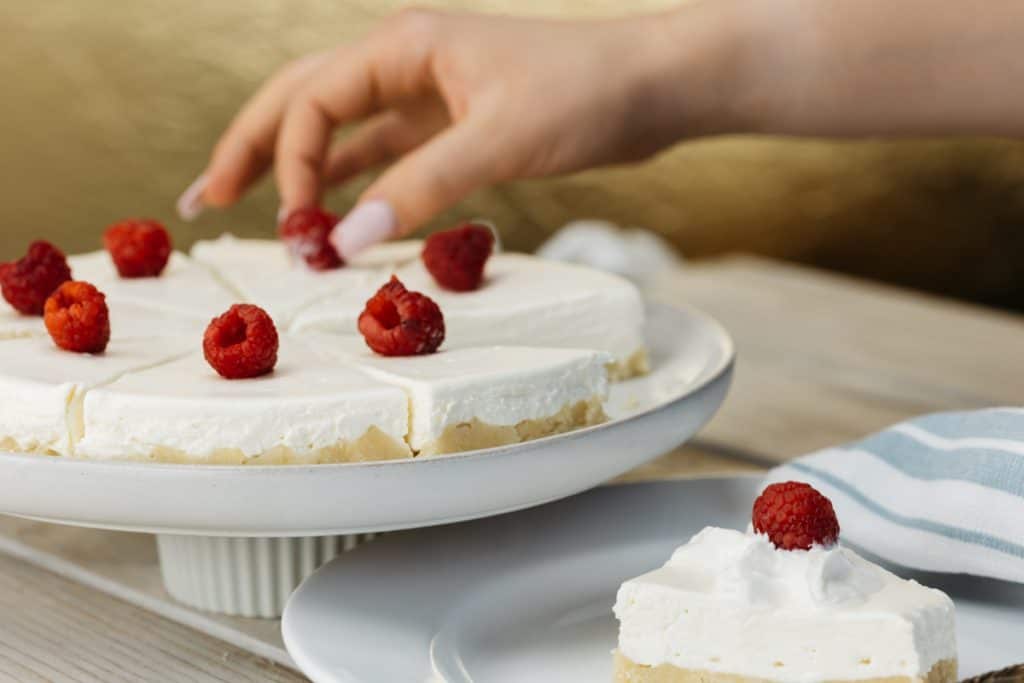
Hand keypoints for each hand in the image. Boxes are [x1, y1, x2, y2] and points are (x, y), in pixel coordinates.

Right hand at [177, 6, 736, 257]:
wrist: (653, 87)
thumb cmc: (585, 94)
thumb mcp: (498, 141)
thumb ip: (419, 190)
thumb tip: (344, 243)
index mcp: (403, 45)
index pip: (312, 101)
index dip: (290, 164)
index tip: (301, 225)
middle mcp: (406, 61)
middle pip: (303, 102)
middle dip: (252, 149)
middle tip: (202, 199)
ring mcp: (429, 94)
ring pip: (342, 131)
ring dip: (298, 169)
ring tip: (247, 208)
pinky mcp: (456, 124)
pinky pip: (387, 154)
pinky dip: (356, 183)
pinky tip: (332, 209)